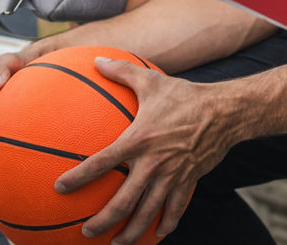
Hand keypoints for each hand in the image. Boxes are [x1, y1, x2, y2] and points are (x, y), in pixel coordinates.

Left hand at [55, 58, 236, 242]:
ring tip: (117, 243)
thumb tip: (96, 60)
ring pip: (148, 212)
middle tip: (86, 232)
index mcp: (139, 140)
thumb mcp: (153, 81)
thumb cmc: (187, 95)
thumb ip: (123, 72)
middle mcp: (153, 162)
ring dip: (131, 232)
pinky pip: (175, 208)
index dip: (79, 177)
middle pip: (123, 201)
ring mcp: (172, 175)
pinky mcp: (189, 180)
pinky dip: (166, 224)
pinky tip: (158, 234)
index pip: (102, 162)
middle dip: (102, 221)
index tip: (60, 188)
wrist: (226, 111)